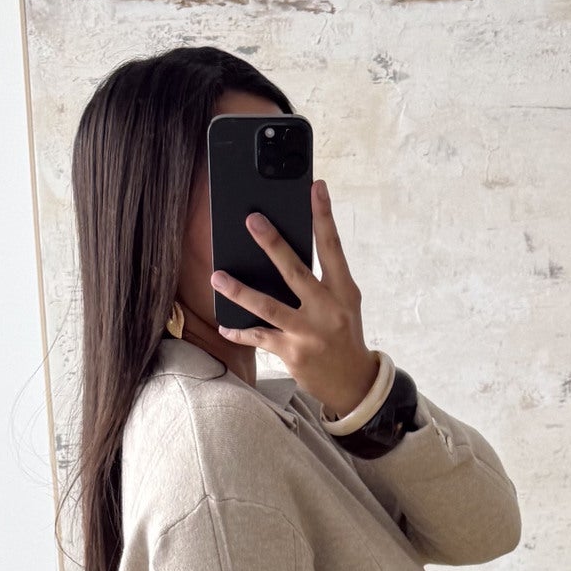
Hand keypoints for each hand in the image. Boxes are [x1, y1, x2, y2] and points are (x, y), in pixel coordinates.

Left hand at [208, 180, 379, 418]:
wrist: (353, 383)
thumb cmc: (343, 334)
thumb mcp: (343, 303)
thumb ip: (321, 280)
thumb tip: (283, 253)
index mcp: (343, 290)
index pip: (333, 246)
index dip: (324, 215)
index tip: (316, 187)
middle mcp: (327, 309)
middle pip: (295, 271)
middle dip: (272, 244)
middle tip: (252, 220)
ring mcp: (309, 332)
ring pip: (268, 307)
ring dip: (240, 291)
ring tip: (217, 276)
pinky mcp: (292, 353)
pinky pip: (259, 337)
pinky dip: (240, 331)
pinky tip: (224, 325)